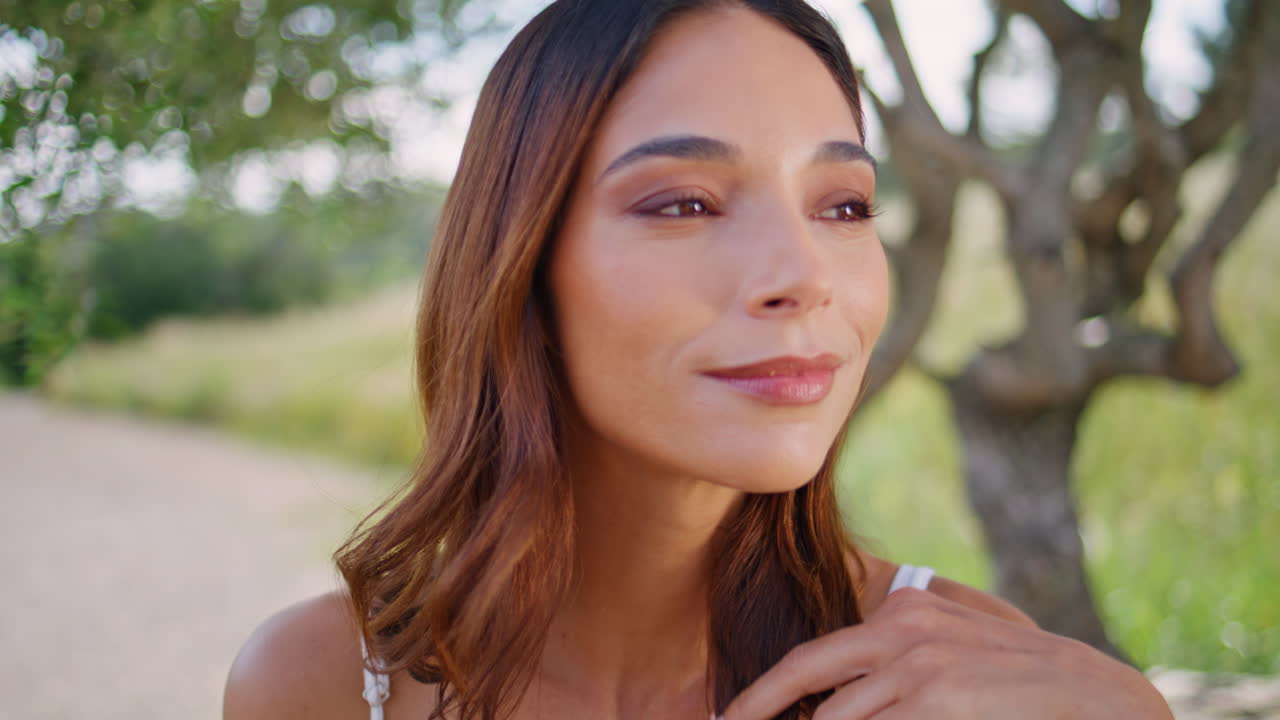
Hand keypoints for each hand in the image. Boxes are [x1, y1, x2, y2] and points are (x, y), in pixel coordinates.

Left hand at [717, 587, 1173, 719]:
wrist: (1098, 698)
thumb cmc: (1020, 687)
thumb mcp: (952, 657)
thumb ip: (897, 665)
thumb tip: (835, 705)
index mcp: (902, 611)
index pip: (811, 657)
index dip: (762, 694)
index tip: (728, 718)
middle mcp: (902, 627)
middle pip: (805, 677)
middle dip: (757, 710)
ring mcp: (918, 662)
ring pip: (836, 718)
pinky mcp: (936, 697)